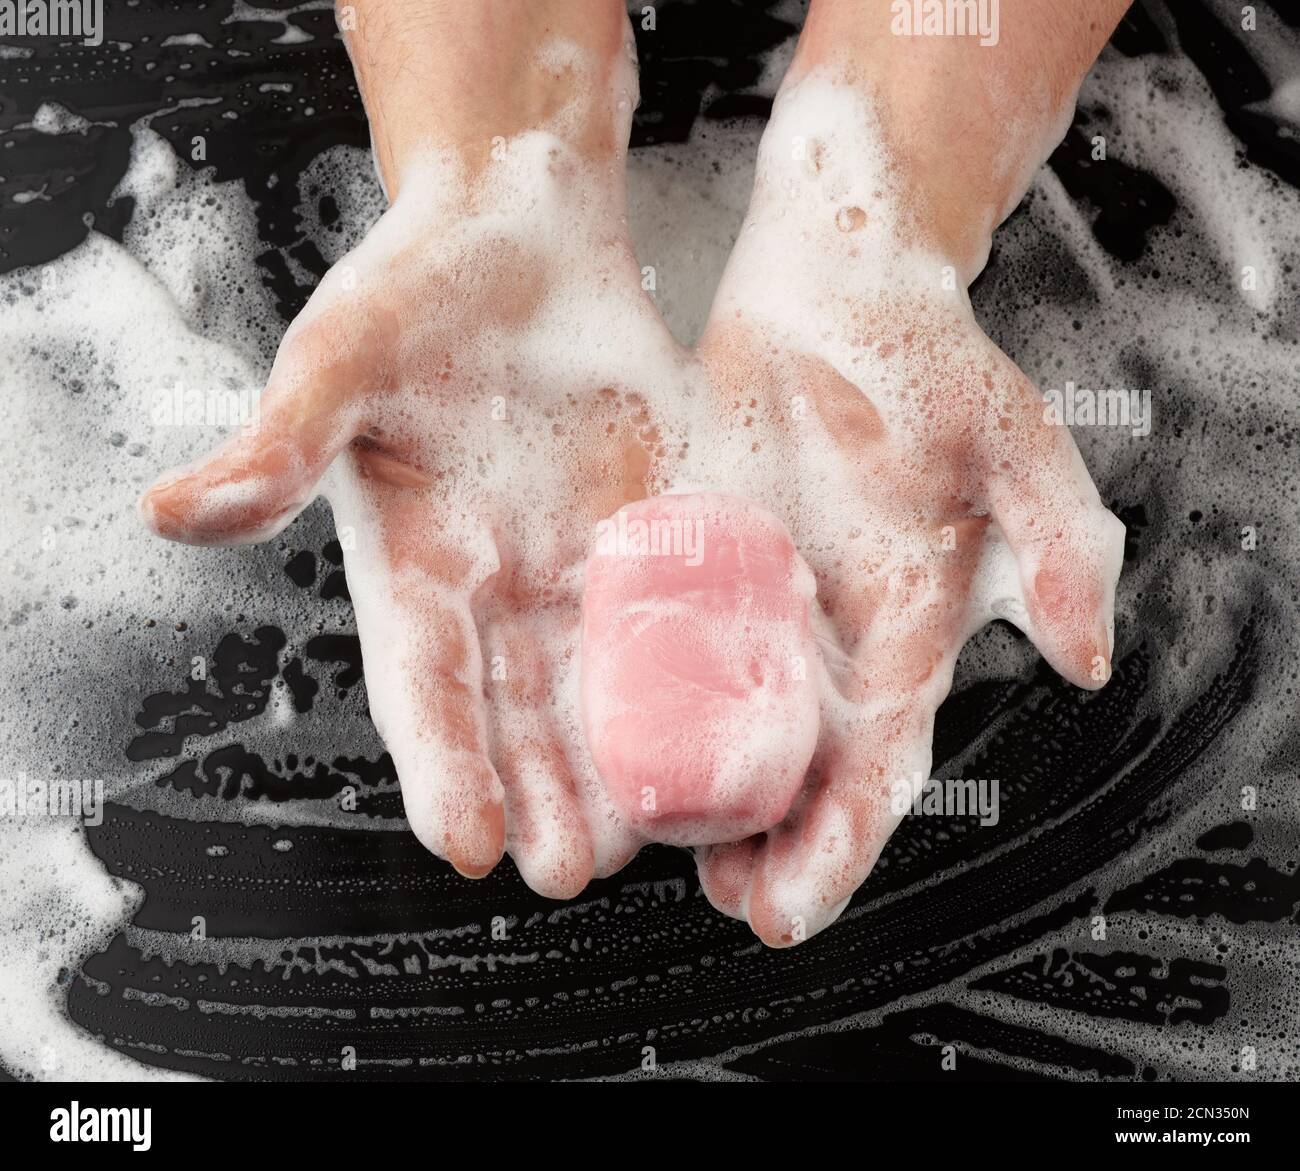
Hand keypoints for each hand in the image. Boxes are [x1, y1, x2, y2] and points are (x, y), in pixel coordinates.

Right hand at [140, 6, 683, 895]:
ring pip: (598, 684)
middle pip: (516, 711)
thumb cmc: (417, 285)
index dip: (442, 763)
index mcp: (414, 562)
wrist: (524, 232)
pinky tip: (725, 726)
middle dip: (540, 793)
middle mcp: (496, 584)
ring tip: (644, 840)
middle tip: (570, 873)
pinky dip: (695, 672)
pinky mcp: (650, 528)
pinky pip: (675, 612)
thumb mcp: (342, 358)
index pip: (424, 684)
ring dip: (618, 761)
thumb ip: (279, 443)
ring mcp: (577, 561)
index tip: (466, 844)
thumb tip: (167, 511)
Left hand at [689, 65, 1124, 944]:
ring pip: (724, 723)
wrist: (833, 290)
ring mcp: (756, 600)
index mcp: (907, 627)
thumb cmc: (926, 360)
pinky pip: (662, 645)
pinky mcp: (695, 558)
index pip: (880, 760)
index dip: (841, 840)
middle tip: (725, 903)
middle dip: (767, 844)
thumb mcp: (1009, 442)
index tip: (793, 906)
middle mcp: (829, 632)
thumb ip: (1057, 544)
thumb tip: (1088, 658)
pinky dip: (639, 703)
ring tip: (658, 854)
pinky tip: (608, 745)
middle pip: (797, 765)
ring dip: (697, 795)